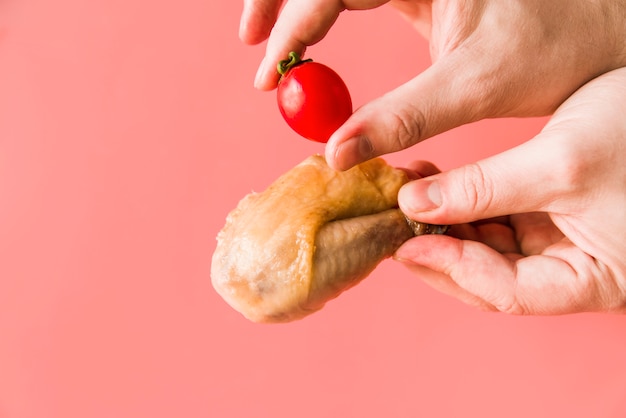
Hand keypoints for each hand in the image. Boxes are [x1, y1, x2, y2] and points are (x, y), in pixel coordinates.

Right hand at [240, 0, 625, 169]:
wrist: (604, 34)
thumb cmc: (558, 47)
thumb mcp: (477, 85)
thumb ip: (404, 117)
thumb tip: (336, 154)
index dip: (294, 20)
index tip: (270, 70)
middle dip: (280, 0)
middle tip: (252, 42)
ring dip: (297, 8)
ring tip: (270, 47)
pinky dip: (324, 20)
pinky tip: (309, 47)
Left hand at [394, 67, 625, 313]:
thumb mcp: (561, 163)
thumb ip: (486, 189)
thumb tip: (415, 204)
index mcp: (593, 281)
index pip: (508, 291)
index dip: (453, 268)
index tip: (406, 243)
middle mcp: (572, 269)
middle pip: (488, 274)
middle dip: (437, 246)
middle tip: (392, 219)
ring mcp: (557, 240)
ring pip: (484, 245)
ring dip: (442, 220)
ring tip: (405, 189)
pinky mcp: (545, 211)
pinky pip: (491, 216)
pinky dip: (459, 201)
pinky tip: (429, 181)